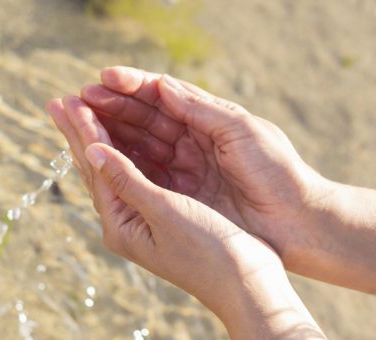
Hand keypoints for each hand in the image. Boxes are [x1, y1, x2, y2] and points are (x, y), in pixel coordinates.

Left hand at [47, 96, 351, 339]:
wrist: (246, 285)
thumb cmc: (209, 252)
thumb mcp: (165, 212)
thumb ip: (127, 180)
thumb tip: (92, 150)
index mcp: (120, 224)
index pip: (95, 167)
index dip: (84, 130)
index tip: (68, 98)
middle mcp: (127, 223)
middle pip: (97, 168)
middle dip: (81, 132)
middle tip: (60, 101)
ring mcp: (145, 220)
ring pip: (116, 170)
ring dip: (101, 139)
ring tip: (83, 113)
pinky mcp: (166, 215)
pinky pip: (138, 175)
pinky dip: (128, 152)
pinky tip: (123, 140)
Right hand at [79, 67, 336, 263]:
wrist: (298, 223)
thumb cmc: (278, 173)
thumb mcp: (244, 132)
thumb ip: (201, 110)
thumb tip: (163, 86)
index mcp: (212, 120)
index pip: (164, 97)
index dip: (132, 87)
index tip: (102, 80)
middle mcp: (195, 142)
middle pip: (147, 120)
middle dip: (113, 107)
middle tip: (78, 98)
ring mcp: (188, 170)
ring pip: (142, 146)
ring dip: (111, 133)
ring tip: (79, 120)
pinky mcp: (184, 197)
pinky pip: (147, 176)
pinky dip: (123, 164)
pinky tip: (99, 154)